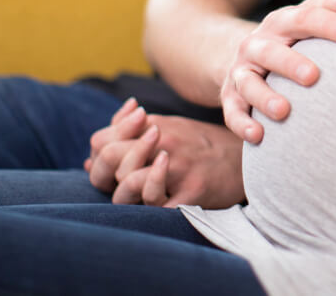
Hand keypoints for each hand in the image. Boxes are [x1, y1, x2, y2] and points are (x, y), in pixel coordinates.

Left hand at [85, 101, 245, 207]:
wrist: (246, 156)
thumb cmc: (202, 145)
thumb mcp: (168, 127)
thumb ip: (128, 137)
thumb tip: (89, 159)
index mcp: (153, 124)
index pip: (101, 140)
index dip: (98, 159)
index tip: (112, 169)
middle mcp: (163, 141)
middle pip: (109, 159)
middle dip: (105, 178)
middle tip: (121, 186)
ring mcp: (178, 166)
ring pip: (128, 186)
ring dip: (126, 197)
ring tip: (140, 197)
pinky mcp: (193, 190)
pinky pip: (156, 206)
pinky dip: (150, 210)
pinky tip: (159, 204)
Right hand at [220, 0, 335, 144]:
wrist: (243, 55)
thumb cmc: (290, 38)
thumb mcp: (305, 18)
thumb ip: (330, 7)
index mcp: (280, 23)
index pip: (304, 19)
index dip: (329, 24)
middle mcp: (256, 45)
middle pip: (271, 52)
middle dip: (290, 63)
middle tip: (314, 76)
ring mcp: (241, 72)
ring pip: (248, 84)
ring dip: (264, 97)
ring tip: (284, 111)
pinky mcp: (230, 97)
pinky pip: (233, 112)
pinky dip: (242, 124)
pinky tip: (258, 135)